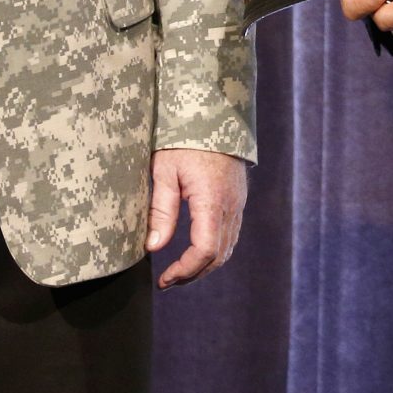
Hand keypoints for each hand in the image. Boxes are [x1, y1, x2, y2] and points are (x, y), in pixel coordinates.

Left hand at [147, 148, 248, 287]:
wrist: (214, 111)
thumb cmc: (184, 138)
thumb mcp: (164, 171)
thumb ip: (161, 211)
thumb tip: (154, 248)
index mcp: (212, 202)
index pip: (204, 251)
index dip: (184, 271)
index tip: (164, 280)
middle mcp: (231, 206)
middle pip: (219, 255)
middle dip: (193, 274)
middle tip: (168, 281)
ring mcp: (238, 202)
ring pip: (227, 247)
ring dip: (205, 265)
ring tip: (180, 271)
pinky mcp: (238, 197)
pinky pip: (231, 233)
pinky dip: (215, 250)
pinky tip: (196, 250)